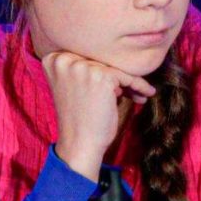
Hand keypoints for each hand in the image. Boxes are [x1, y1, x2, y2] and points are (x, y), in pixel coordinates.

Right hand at [42, 51, 155, 180]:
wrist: (79, 144)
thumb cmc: (79, 119)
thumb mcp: (74, 86)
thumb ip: (84, 68)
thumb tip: (115, 56)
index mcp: (53, 60)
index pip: (86, 57)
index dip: (102, 70)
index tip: (113, 82)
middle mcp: (64, 59)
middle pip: (101, 61)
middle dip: (116, 77)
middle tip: (130, 90)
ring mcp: (81, 66)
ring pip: (115, 68)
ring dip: (130, 83)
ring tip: (138, 94)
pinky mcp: (101, 76)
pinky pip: (128, 77)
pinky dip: (140, 86)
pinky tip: (147, 93)